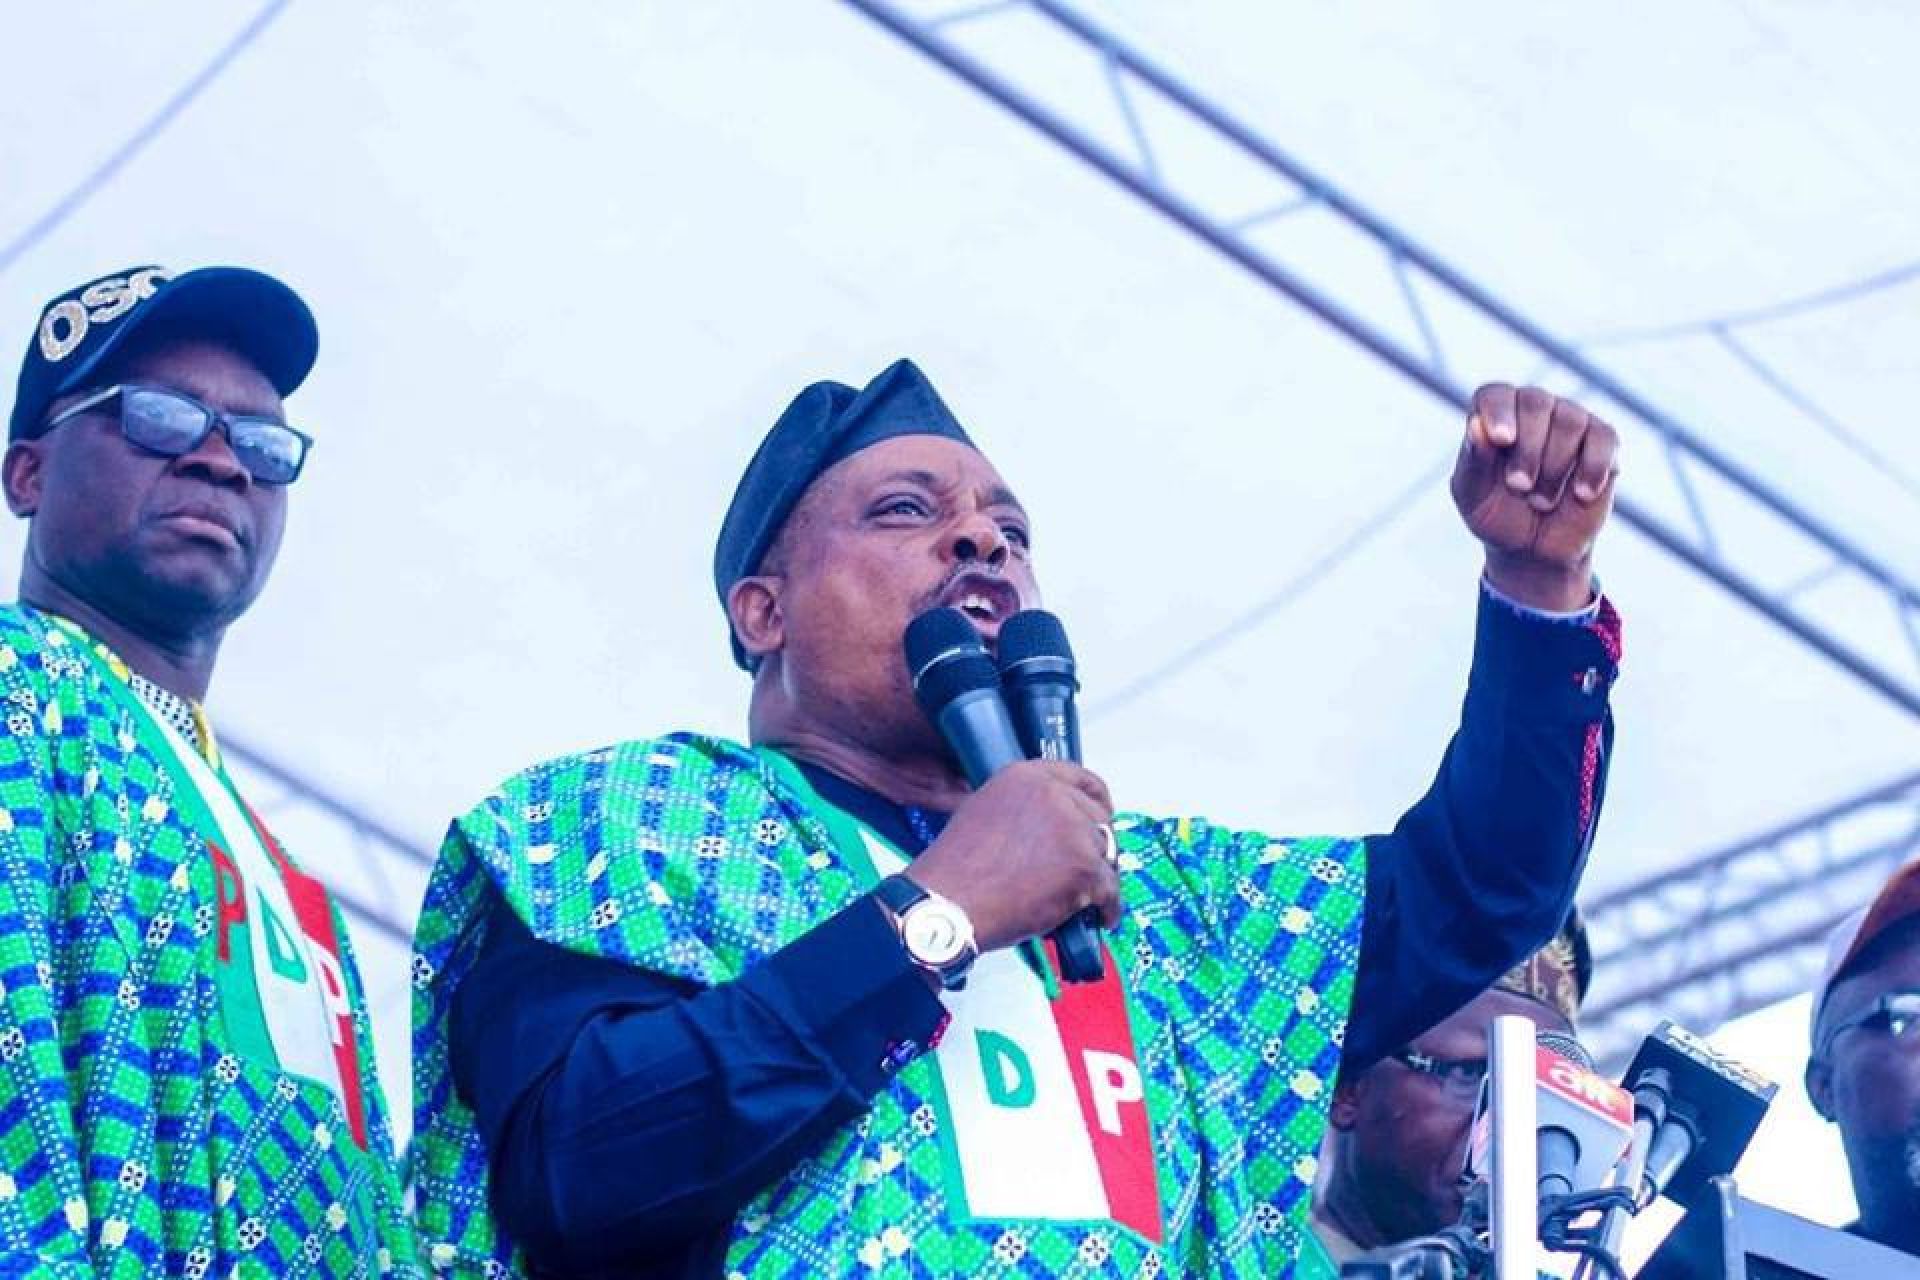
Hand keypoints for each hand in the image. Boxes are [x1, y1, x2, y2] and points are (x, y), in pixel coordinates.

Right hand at [909, 760, 1119, 952]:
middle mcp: (1053, 797)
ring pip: (1106, 855)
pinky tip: (1099, 917)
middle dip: (1096, 847)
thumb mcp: (985, 812)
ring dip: (1099, 878)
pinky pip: (1110, 889)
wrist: (949, 904)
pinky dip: (1107, 907)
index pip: (1081, 779)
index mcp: (1026, 778)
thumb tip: (1050, 826)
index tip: (1104, 814)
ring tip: (1087, 898)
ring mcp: (1072, 831)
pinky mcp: (1082, 867)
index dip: (1098, 801)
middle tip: (1087, 868)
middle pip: (1099, 819)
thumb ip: (1023, 808)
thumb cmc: (957, 870)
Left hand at [1450, 383, 1619, 610]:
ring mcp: (1569, 421)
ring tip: (1541, 501)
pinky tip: (1582, 493)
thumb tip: (1476, 424)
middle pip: (1535, 401)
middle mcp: (1533, 410)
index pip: (1495, 394)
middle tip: (1519, 486)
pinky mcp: (1601, 442)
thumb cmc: (1496, 515)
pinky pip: (1605, 438)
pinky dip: (1593, 467)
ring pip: (1570, 420)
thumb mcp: (1473, 495)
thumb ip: (1473, 460)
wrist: (1533, 550)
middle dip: (1527, 450)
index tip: (1502, 441)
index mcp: (1494, 417)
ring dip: (1554, 467)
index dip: (1498, 412)